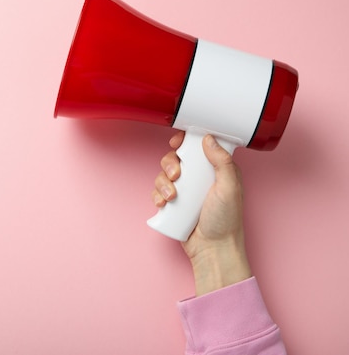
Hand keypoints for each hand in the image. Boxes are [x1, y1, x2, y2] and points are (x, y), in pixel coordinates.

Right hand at [152, 131, 251, 294]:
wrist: (213, 249)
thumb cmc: (226, 221)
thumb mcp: (230, 187)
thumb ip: (223, 162)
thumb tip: (208, 139)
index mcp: (216, 169)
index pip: (198, 147)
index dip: (185, 141)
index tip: (177, 143)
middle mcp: (199, 178)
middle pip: (176, 158)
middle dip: (170, 164)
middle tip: (176, 175)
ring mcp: (185, 191)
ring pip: (164, 175)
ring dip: (162, 182)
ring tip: (171, 196)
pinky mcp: (174, 204)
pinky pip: (158, 192)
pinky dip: (157, 195)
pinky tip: (163, 203)